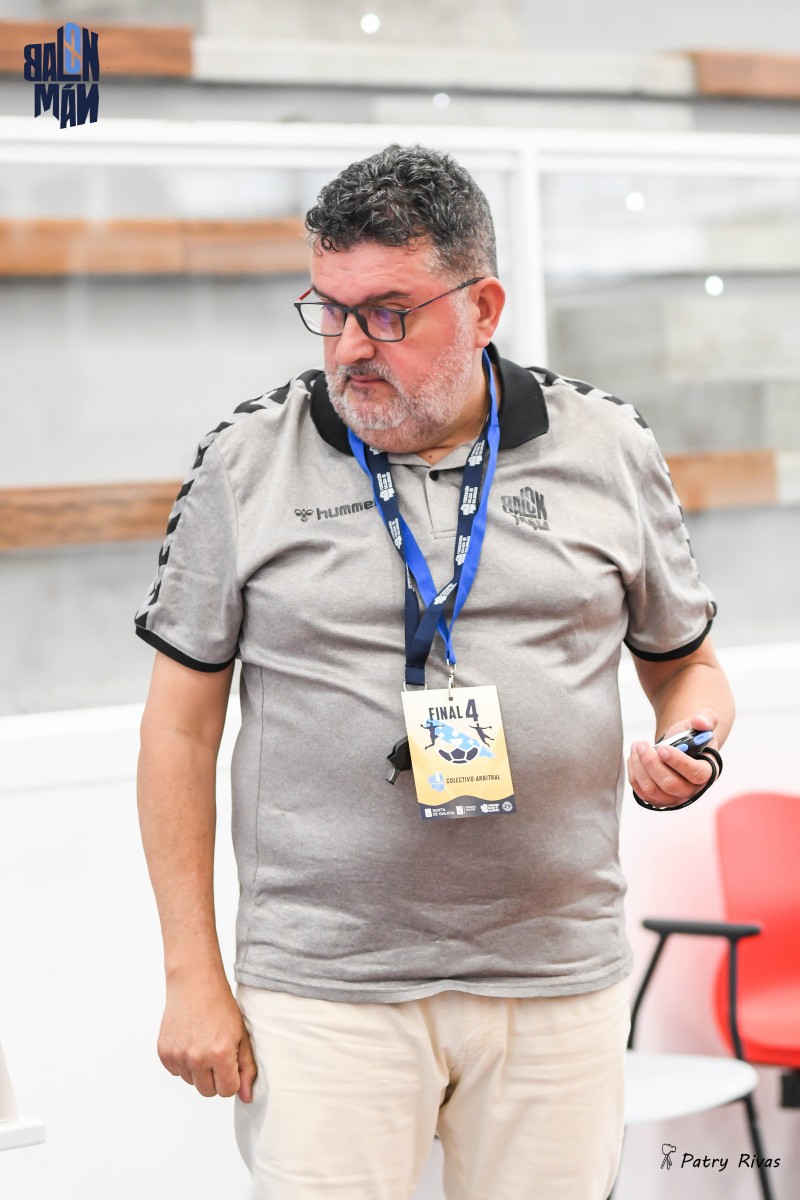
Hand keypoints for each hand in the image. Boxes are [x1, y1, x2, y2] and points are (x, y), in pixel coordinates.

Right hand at [157, 972, 256, 1101]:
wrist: (195, 983)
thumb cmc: (220, 1006)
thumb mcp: (241, 1035)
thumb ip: (246, 1068)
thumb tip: (246, 1098)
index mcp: (220, 1054)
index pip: (227, 1091)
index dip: (231, 1078)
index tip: (230, 1063)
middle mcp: (197, 1058)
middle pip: (208, 1091)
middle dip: (215, 1077)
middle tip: (216, 1053)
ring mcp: (178, 1056)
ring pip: (191, 1082)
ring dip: (198, 1070)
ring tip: (202, 1043)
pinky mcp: (164, 1052)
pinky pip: (176, 1072)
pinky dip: (183, 1062)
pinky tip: (189, 1041)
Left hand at [627, 709, 717, 808]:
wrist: (679, 748)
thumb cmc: (691, 737)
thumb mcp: (702, 724)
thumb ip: (706, 719)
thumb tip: (699, 721)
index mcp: (707, 772)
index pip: (695, 773)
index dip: (678, 762)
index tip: (662, 748)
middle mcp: (692, 790)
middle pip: (670, 784)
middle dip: (652, 763)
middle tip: (642, 745)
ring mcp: (674, 798)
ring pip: (652, 789)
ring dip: (639, 767)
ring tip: (636, 746)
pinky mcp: (657, 800)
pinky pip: (642, 792)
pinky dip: (634, 774)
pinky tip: (634, 758)